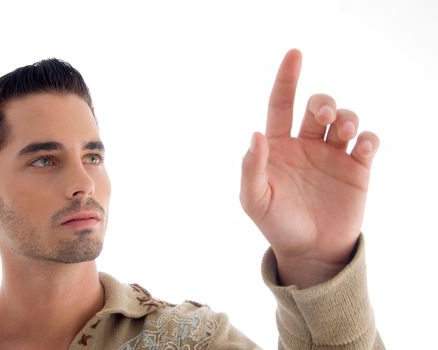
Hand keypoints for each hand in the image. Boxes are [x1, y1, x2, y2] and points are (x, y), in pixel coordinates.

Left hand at [240, 49, 378, 287]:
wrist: (309, 251)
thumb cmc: (277, 224)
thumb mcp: (255, 200)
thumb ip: (251, 169)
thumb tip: (255, 135)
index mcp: (279, 146)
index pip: (281, 104)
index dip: (286, 79)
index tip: (295, 54)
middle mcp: (306, 145)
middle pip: (318, 106)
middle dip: (323, 103)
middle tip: (322, 118)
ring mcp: (332, 155)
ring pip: (345, 118)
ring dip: (347, 116)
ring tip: (345, 129)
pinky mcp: (357, 169)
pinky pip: (369, 142)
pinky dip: (369, 138)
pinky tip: (363, 148)